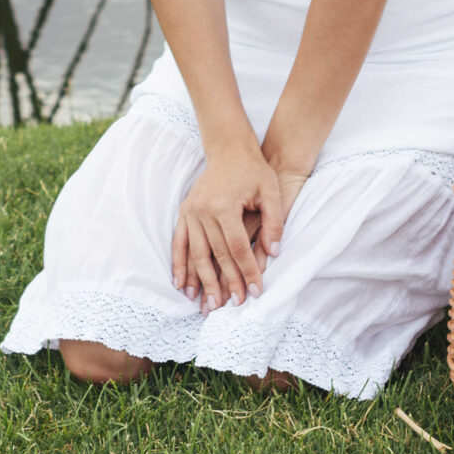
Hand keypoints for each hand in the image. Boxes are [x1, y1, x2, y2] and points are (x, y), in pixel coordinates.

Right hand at [172, 146, 287, 313]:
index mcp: (224, 206)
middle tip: (234, 305)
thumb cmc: (253, 170)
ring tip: (207, 304)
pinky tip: (181, 284)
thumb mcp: (270, 192)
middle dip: (226, 283)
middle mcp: (203, 211)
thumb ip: (274, 222)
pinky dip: (179, 264)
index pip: (237, 248)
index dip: (247, 272)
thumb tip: (273, 253)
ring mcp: (190, 211)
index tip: (256, 292)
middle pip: (216, 255)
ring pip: (196, 254)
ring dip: (201, 281)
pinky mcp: (184, 212)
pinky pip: (179, 243)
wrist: (229, 148)